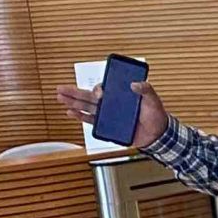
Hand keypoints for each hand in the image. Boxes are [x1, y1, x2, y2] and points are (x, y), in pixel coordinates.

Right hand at [53, 75, 169, 148]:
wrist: (158, 134)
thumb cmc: (156, 116)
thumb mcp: (153, 100)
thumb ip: (146, 90)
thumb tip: (136, 84)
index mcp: (119, 93)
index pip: (104, 88)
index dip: (98, 89)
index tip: (100, 93)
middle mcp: (111, 102)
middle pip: (89, 95)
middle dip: (74, 92)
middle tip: (60, 88)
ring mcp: (108, 114)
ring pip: (86, 106)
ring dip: (73, 102)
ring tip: (60, 98)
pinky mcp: (107, 125)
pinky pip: (91, 120)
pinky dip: (81, 116)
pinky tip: (71, 112)